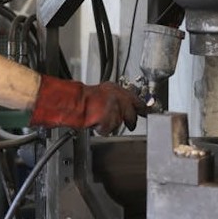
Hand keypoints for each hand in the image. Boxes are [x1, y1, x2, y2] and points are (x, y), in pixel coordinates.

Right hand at [30, 76, 147, 134]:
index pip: (136, 99)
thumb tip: (127, 105)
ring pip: (120, 123)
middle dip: (130, 121)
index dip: (142, 107)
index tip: (147, 112)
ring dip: (111, 124)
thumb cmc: (80, 98)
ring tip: (100, 120)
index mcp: (116, 88)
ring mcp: (114, 108)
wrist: (70, 102)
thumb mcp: (101, 93)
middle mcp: (117, 97)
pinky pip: (109, 129)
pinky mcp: (109, 119)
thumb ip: (114, 98)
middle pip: (132, 114)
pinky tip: (96, 124)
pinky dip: (103, 129)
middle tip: (129, 124)